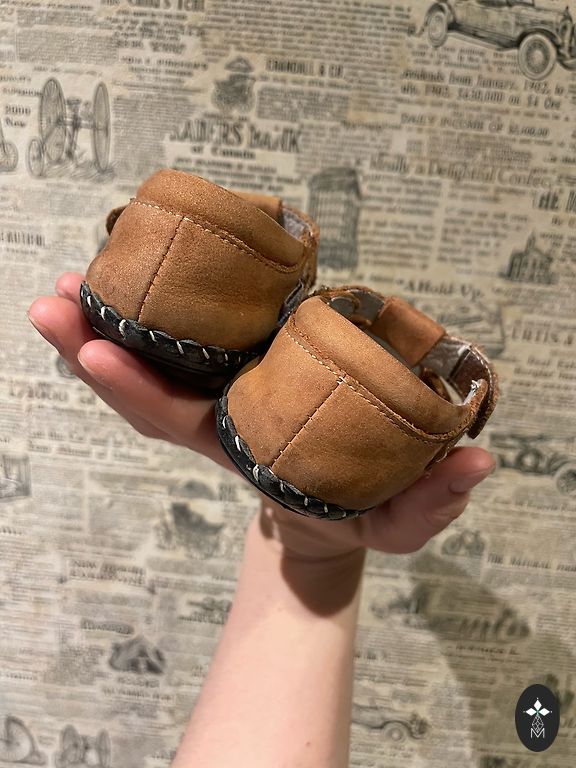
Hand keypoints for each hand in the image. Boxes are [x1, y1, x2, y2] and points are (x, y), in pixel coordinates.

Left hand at [28, 272, 495, 561]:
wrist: (330, 515)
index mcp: (243, 449)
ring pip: (149, 360)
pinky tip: (123, 279)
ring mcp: (220, 394)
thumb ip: (434, 500)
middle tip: (49, 298)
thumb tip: (473, 461)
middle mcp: (218, 419)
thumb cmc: (357, 515)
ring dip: (101, 323)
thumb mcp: (399, 520)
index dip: (137, 389)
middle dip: (90, 345)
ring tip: (63, 281)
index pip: (179, 422)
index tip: (94, 352)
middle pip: (143, 384)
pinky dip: (143, 318)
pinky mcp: (232, 372)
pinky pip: (177, 345)